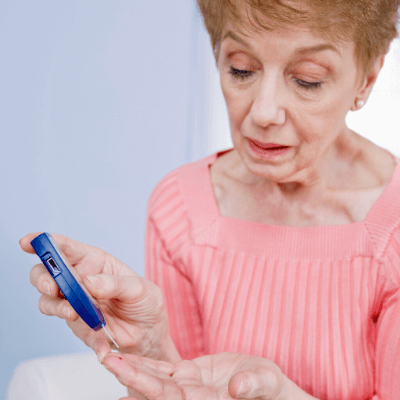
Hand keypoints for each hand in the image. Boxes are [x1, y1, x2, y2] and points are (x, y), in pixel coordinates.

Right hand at [20, 233, 180, 363]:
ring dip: (56, 306)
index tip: (29, 242)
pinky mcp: (76, 323)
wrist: (148, 333)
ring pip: (47, 301)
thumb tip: (89, 282)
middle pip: (46, 273)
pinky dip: (83, 332)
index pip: (65, 247)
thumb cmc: (145, 302)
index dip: (45, 242)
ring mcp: (74, 301)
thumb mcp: (139, 289)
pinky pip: (69, 327)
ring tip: (75, 312)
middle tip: (53, 287)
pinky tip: (101, 341)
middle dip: (44, 278)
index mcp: (94, 261)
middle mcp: (79, 278)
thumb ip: (115, 284)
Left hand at [103, 352, 307, 399]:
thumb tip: (237, 388)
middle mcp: (193, 398)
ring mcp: (189, 387)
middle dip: (133, 376)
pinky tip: (129, 360)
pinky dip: (147, 365)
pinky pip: (165, 370)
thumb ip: (253, 386)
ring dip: (134, 369)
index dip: (149, 389)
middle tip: (109, 362)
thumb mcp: (268, 384)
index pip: (172, 399)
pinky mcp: (191, 374)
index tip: (126, 381)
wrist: (272, 391)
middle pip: (157, 390)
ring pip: (157, 379)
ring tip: (111, 358)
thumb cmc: (275, 391)